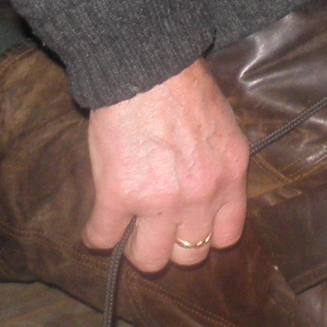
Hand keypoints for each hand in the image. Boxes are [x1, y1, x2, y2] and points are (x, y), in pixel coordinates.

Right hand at [83, 59, 250, 272]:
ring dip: (135, 249)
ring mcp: (160, 202)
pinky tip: (96, 226)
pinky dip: (96, 236)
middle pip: (188, 256)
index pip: (226, 236)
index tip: (189, 228)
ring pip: (148, 259)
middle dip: (171, 246)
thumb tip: (203, 189)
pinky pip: (102, 238)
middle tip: (155, 231)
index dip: (205, 236)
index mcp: (230, 176)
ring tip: (127, 234)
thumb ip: (216, 166)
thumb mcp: (221, 128)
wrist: (147, 66)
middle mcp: (201, 196)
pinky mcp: (119, 197)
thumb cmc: (183, 87)